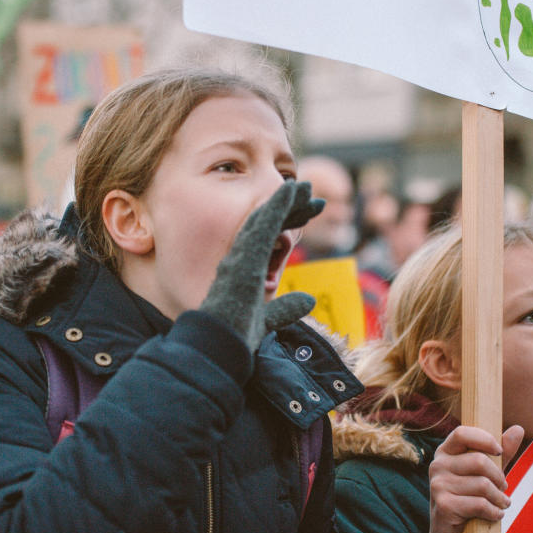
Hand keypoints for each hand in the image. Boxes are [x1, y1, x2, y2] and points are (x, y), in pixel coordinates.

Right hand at [199, 181, 322, 351]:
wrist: (218, 347)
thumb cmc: (235, 335)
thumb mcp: (268, 318)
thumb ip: (286, 307)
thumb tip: (309, 300)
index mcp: (244, 268)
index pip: (269, 237)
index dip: (289, 220)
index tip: (311, 209)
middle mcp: (239, 257)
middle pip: (268, 223)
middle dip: (291, 206)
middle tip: (313, 191)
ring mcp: (240, 255)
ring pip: (265, 219)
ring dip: (286, 199)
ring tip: (306, 185)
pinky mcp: (244, 257)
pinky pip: (262, 226)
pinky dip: (276, 206)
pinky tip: (290, 190)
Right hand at [418, 425, 524, 532]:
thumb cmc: (470, 498)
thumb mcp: (485, 473)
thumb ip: (500, 452)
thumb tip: (518, 428)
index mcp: (445, 452)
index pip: (462, 433)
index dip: (484, 439)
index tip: (499, 451)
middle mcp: (437, 465)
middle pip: (479, 461)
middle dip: (499, 477)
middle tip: (503, 488)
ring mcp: (438, 485)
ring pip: (482, 485)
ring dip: (499, 498)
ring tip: (501, 504)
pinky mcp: (444, 505)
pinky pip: (479, 504)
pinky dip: (494, 511)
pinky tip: (496, 515)